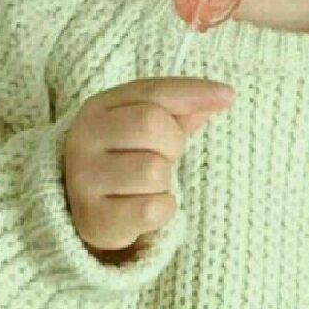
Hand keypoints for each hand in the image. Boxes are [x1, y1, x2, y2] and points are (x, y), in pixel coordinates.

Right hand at [61, 76, 234, 263]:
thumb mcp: (143, 125)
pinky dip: (162, 209)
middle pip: (152, 124)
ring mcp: (84, 178)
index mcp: (98, 107)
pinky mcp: (94, 217)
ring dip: (163, 181)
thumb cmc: (122, 157)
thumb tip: (221, 95)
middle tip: (163, 156)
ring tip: (146, 183)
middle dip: (172, 142)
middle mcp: (84, 137)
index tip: (228, 95)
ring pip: (153, 170)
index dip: (193, 92)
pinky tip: (144, 207)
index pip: (153, 91)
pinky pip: (152, 209)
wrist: (80, 207)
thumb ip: (178, 109)